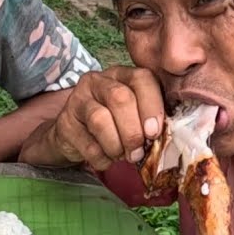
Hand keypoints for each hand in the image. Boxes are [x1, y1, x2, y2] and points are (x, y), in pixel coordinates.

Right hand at [23, 66, 164, 170]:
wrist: (76, 135)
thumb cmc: (114, 123)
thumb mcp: (135, 114)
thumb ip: (150, 117)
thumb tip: (169, 136)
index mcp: (122, 75)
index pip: (141, 78)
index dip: (151, 105)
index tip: (155, 132)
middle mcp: (97, 81)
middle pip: (119, 98)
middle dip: (133, 131)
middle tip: (138, 152)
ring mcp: (77, 100)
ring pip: (100, 120)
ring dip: (116, 145)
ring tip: (122, 156)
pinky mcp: (65, 122)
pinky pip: (87, 142)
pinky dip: (102, 158)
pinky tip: (106, 159)